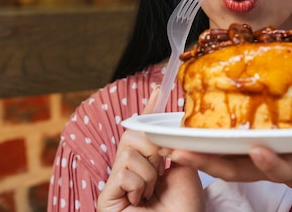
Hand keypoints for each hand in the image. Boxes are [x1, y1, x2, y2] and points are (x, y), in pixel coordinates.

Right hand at [97, 88, 203, 211]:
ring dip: (149, 172)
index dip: (148, 111)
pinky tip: (141, 201)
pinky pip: (123, 171)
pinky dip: (139, 184)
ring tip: (152, 194)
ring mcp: (116, 185)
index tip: (157, 91)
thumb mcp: (183, 169)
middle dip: (152, 147)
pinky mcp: (105, 198)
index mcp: (148, 166)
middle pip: (132, 136)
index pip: (142, 133)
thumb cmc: (185, 210)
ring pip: (129, 152)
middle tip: (161, 167)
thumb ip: (170, 147)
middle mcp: (129, 172)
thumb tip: (157, 131)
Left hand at [161, 132, 291, 211]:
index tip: (258, 149)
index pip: (276, 166)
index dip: (267, 161)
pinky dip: (201, 148)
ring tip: (170, 146)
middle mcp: (266, 165)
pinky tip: (180, 137)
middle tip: (182, 153)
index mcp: (291, 164)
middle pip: (235, 168)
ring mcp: (254, 162)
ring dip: (197, 157)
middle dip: (209, 162)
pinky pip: (222, 153)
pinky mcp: (247, 154)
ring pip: (223, 162)